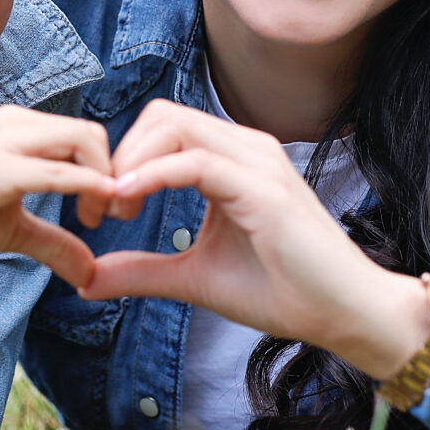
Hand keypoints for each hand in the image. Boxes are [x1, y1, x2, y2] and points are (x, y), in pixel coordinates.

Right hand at [0, 106, 114, 288]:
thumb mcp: (11, 229)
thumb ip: (53, 242)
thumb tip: (89, 273)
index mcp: (18, 126)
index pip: (84, 134)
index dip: (106, 171)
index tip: (106, 212)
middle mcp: (14, 123)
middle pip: (91, 133)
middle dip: (115, 172)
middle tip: (111, 217)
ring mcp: (4, 142)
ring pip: (82, 140)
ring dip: (105, 179)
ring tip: (95, 221)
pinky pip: (57, 171)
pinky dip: (88, 187)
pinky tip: (97, 211)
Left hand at [77, 99, 429, 379]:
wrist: (344, 315)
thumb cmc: (283, 291)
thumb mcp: (195, 278)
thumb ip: (143, 270)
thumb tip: (85, 278)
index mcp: (233, 159)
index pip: (164, 126)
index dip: (122, 159)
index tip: (100, 210)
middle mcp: (246, 147)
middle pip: (163, 115)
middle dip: (120, 154)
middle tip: (102, 209)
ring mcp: (258, 161)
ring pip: (174, 126)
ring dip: (130, 162)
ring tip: (114, 209)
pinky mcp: (263, 187)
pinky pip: (195, 162)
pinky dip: (152, 177)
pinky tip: (128, 204)